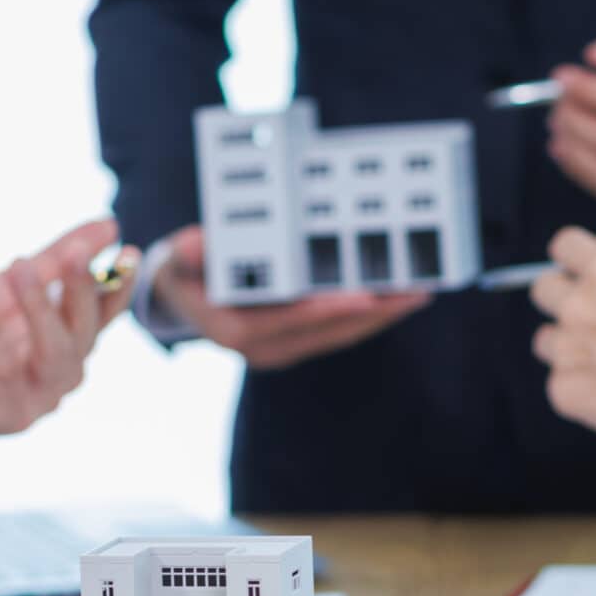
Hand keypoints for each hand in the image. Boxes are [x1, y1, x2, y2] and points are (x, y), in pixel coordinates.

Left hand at [0, 219, 136, 453]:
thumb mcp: (13, 284)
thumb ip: (57, 257)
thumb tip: (109, 225)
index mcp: (73, 339)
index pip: (106, 312)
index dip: (120, 285)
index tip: (129, 252)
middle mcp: (66, 370)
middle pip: (83, 331)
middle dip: (80, 291)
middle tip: (75, 253)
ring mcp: (42, 396)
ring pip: (52, 353)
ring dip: (38, 308)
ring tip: (20, 265)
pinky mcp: (9, 414)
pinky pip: (2, 371)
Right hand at [153, 226, 430, 368]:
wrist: (181, 300)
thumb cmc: (183, 273)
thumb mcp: (177, 259)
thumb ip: (188, 251)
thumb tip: (190, 245)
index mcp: (233, 332)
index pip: (286, 322)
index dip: (326, 310)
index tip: (362, 295)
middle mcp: (261, 349)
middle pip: (326, 332)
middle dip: (372, 313)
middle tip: (413, 292)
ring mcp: (281, 350)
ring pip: (339, 336)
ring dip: (379, 317)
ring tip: (417, 294)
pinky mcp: (296, 344)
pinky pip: (338, 333)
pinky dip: (368, 317)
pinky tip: (394, 300)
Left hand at [530, 222, 595, 440]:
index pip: (562, 246)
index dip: (575, 257)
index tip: (585, 270)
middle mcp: (577, 305)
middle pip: (542, 289)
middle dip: (564, 296)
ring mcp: (567, 349)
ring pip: (545, 339)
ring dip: (570, 344)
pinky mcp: (565, 389)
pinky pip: (559, 381)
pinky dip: (581, 384)